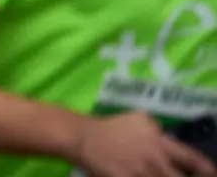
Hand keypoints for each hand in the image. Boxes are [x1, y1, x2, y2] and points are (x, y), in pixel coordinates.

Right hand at [71, 111, 215, 176]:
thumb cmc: (113, 127)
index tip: (210, 173)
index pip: (193, 160)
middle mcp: (156, 162)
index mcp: (161, 144)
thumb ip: (157, 128)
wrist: (84, 138)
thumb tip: (165, 136)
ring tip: (161, 175)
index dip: (206, 169)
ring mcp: (141, 174)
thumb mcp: (139, 117)